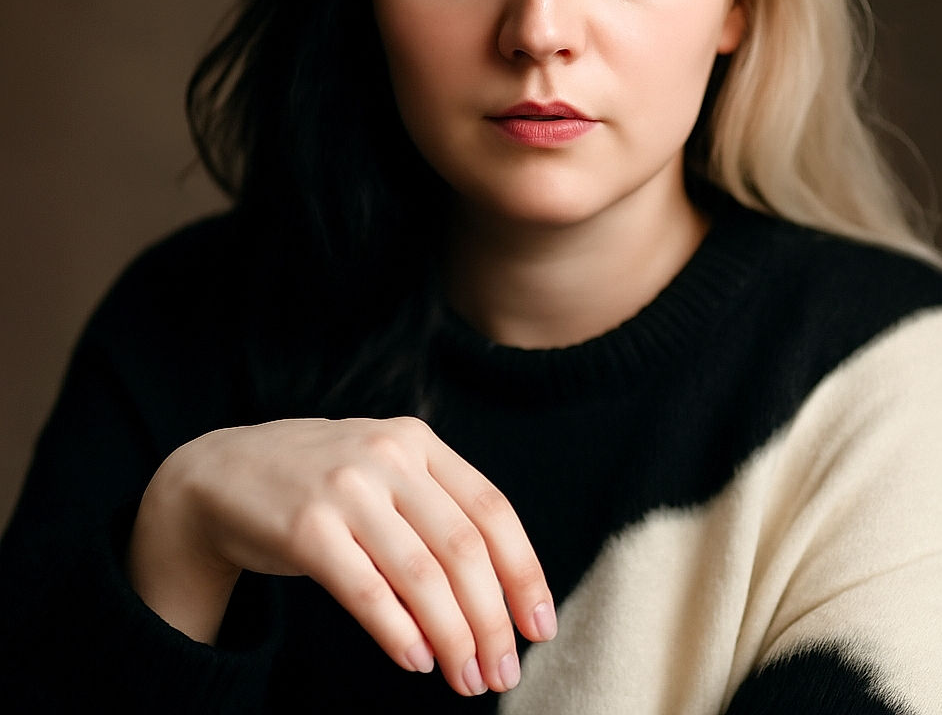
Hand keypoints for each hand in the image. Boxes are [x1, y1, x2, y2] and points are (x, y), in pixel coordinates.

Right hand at [128, 416, 555, 695]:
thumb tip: (492, 603)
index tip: (540, 626)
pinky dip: (399, 633)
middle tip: (504, 671)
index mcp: (418, 442)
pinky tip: (417, 661)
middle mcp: (388, 456)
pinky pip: (367, 590)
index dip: (524, 572)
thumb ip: (434, 516)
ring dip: (454, 636)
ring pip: (422, 575)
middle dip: (492, 619)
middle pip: (464, 548)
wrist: (222, 472)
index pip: (492, 510)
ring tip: (468, 680)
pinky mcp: (306, 527)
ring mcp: (347, 488)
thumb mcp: (384, 473)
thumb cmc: (320, 485)